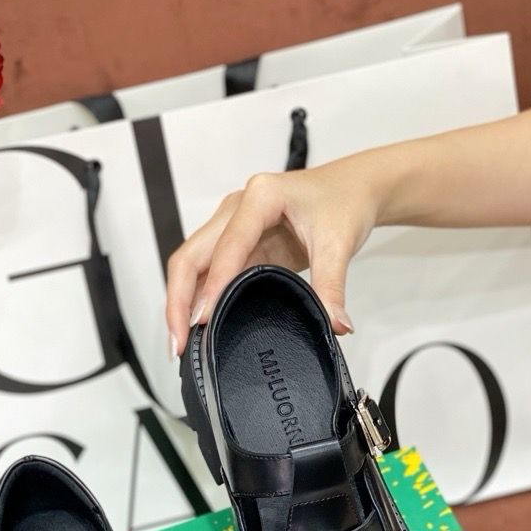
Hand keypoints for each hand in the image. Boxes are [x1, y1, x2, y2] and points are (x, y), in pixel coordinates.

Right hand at [165, 158, 384, 355]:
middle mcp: (236, 208)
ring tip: (181, 343)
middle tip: (178, 343)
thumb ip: (332, 286)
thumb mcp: (339, 244)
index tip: (203, 321)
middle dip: (179, 301)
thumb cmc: (343, 203)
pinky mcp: (236, 243)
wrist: (352, 187)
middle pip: (191, 255)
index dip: (213, 286)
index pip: (227, 246)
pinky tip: (197, 328)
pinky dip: (199, 300)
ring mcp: (231, 225)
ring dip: (182, 303)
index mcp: (261, 197)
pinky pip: (208, 273)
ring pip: (192, 265)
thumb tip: (335, 324)